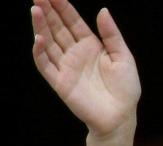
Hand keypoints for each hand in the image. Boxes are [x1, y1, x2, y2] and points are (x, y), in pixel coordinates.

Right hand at [31, 0, 139, 137]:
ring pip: (49, 42)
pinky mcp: (60, 82)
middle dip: (48, 12)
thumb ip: (111, 35)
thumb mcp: (123, 57)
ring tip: (35, 9)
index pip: (73, 22)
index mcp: (91, 46)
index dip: (63, 8)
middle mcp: (76, 54)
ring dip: (41, 26)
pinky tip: (39, 38)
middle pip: (58, 28)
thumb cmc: (126, 89)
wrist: (121, 117)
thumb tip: (103, 10)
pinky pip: (45, 65)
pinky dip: (40, 52)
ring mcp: (66, 67)